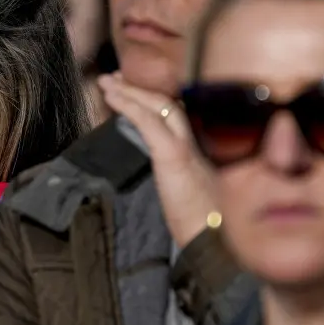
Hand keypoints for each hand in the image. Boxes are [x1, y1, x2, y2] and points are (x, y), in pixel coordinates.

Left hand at [98, 72, 218, 245]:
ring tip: (107, 83)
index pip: (181, 115)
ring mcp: (190, 148)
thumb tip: (170, 179)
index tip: (134, 92)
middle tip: (115, 79)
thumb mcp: (194, 200)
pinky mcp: (175, 156)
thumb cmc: (206, 230)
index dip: (156, 101)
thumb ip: (184, 182)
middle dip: (140, 89)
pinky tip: (112, 96)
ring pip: (159, 106)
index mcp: (206, 153)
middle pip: (170, 103)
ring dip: (130, 92)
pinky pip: (149, 122)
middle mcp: (202, 143)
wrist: (216, 245)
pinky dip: (129, 105)